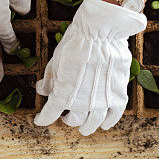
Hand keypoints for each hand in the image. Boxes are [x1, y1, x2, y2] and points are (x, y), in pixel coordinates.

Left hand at [34, 0, 145, 135]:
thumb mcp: (55, 61)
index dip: (42, 119)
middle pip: (73, 120)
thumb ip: (50, 79)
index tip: (39, 119)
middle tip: (66, 115)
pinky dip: (108, 121)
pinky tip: (104, 123)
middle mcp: (82, 103)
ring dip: (86, 126)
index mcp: (62, 95)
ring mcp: (102, 101)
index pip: (49, 115)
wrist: (101, 31)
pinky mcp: (118, 95)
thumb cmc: (75, 43)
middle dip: (67, 118)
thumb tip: (42, 90)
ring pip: (93, 123)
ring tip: (84, 126)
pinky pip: (113, 115)